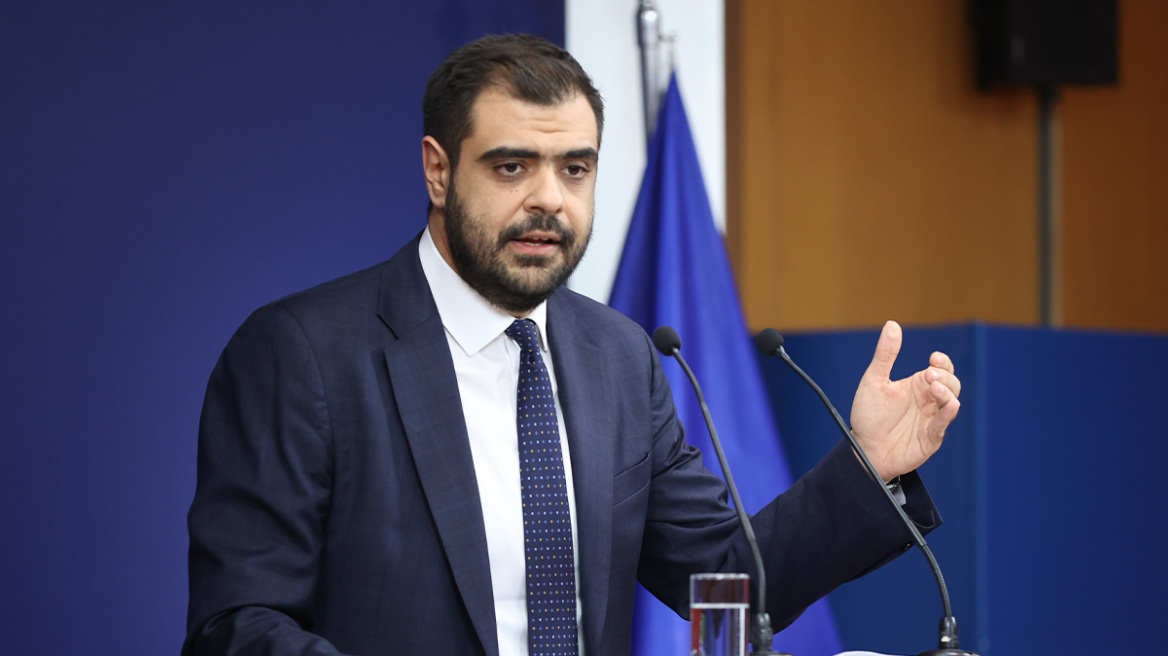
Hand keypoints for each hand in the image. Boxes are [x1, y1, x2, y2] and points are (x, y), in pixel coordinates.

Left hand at [849, 320, 961, 481]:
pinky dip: (948, 414)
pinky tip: (949, 405)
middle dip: (944, 375)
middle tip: (928, 374)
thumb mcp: (873, 381)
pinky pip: (943, 424)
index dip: (943, 362)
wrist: (862, 449)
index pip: (941, 368)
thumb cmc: (869, 416)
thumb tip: (892, 324)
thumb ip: (885, 355)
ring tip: (933, 386)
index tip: (933, 358)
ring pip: (951, 402)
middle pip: (951, 383)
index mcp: (917, 385)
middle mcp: (928, 401)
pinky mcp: (931, 437)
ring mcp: (932, 419)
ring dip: (947, 392)